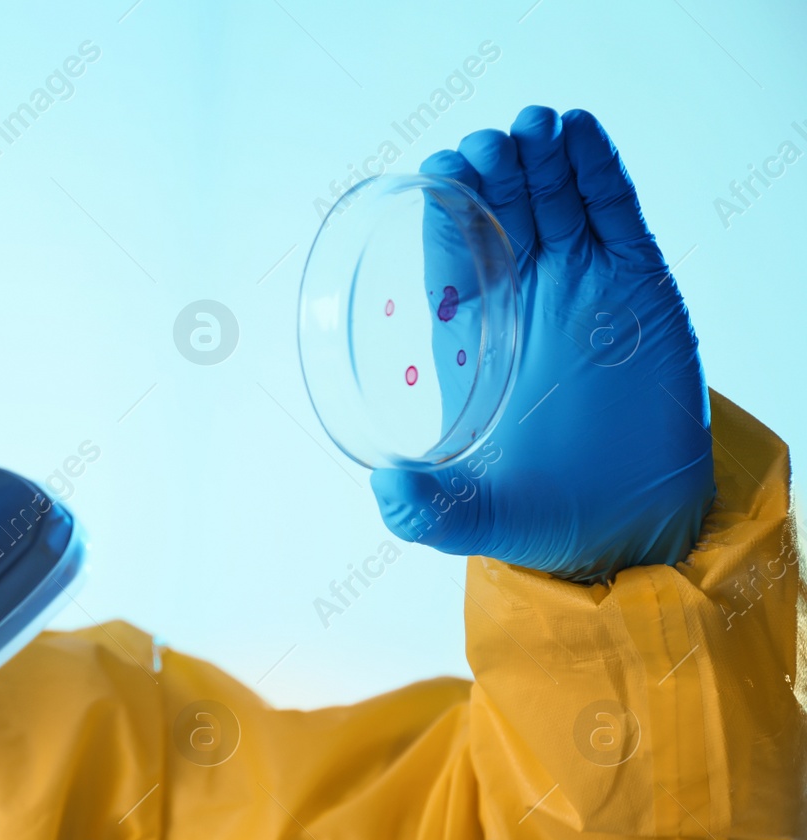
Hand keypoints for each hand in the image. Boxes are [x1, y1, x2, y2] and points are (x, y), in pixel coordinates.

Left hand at [370, 106, 712, 583]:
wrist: (631, 528)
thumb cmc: (538, 514)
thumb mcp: (468, 519)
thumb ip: (424, 513)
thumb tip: (385, 488)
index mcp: (469, 338)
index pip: (446, 256)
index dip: (442, 210)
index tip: (434, 174)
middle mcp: (521, 300)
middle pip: (499, 211)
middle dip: (488, 171)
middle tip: (481, 149)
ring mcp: (581, 285)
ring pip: (554, 199)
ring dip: (539, 156)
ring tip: (529, 127)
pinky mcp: (638, 283)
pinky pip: (615, 212)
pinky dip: (597, 168)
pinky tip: (578, 132)